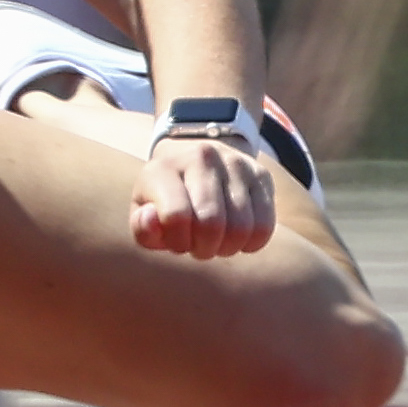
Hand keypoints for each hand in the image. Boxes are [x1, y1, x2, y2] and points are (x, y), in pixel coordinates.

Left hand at [133, 134, 276, 259]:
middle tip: (198, 246)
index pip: (176, 216)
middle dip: (204, 248)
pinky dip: (250, 243)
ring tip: (215, 241)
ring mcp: (235, 163)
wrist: (191, 158)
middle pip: (212, 224)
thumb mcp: (144, 212)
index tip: (176, 241)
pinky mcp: (260, 173)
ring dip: (227, 248)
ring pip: (241, 227)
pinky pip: (265, 226)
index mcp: (164, 168)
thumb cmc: (164, 198)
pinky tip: (235, 237)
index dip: (178, 242)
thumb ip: (143, 227)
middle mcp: (201, 158)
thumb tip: (154, 221)